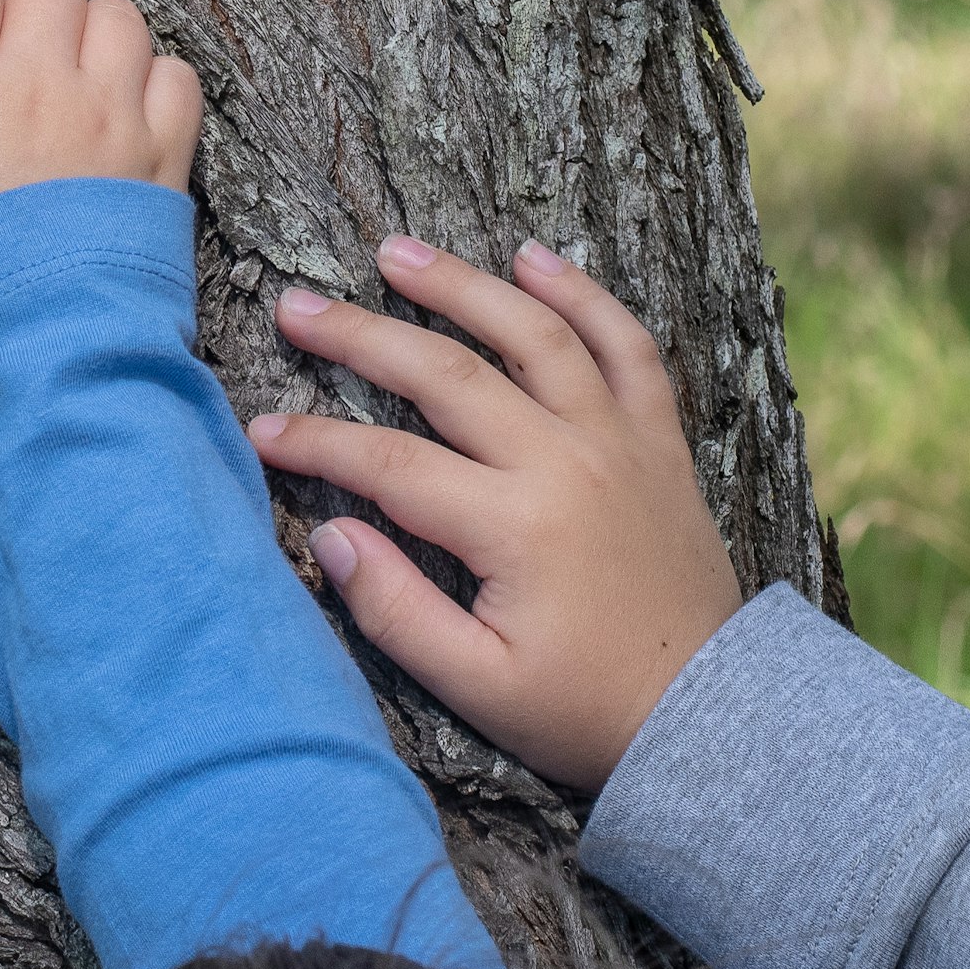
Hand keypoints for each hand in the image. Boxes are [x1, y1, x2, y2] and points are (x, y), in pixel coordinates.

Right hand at [0, 0, 202, 297]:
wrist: (33, 371)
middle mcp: (34, 83)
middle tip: (11, 14)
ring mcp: (107, 117)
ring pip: (119, 15)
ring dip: (96, 23)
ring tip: (69, 59)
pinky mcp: (162, 160)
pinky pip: (177, 78)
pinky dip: (158, 77)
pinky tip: (130, 101)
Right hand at [247, 236, 745, 790]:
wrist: (709, 716)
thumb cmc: (587, 711)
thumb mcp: (478, 685)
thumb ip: (396, 611)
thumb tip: (330, 535)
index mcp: (516, 526)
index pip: (388, 465)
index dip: (316, 444)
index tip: (260, 429)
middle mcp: (568, 462)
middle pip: (448, 376)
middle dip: (362, 336)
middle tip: (298, 305)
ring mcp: (620, 442)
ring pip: (535, 335)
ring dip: (464, 286)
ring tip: (398, 252)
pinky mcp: (660, 443)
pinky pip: (628, 347)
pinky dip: (585, 296)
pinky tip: (536, 259)